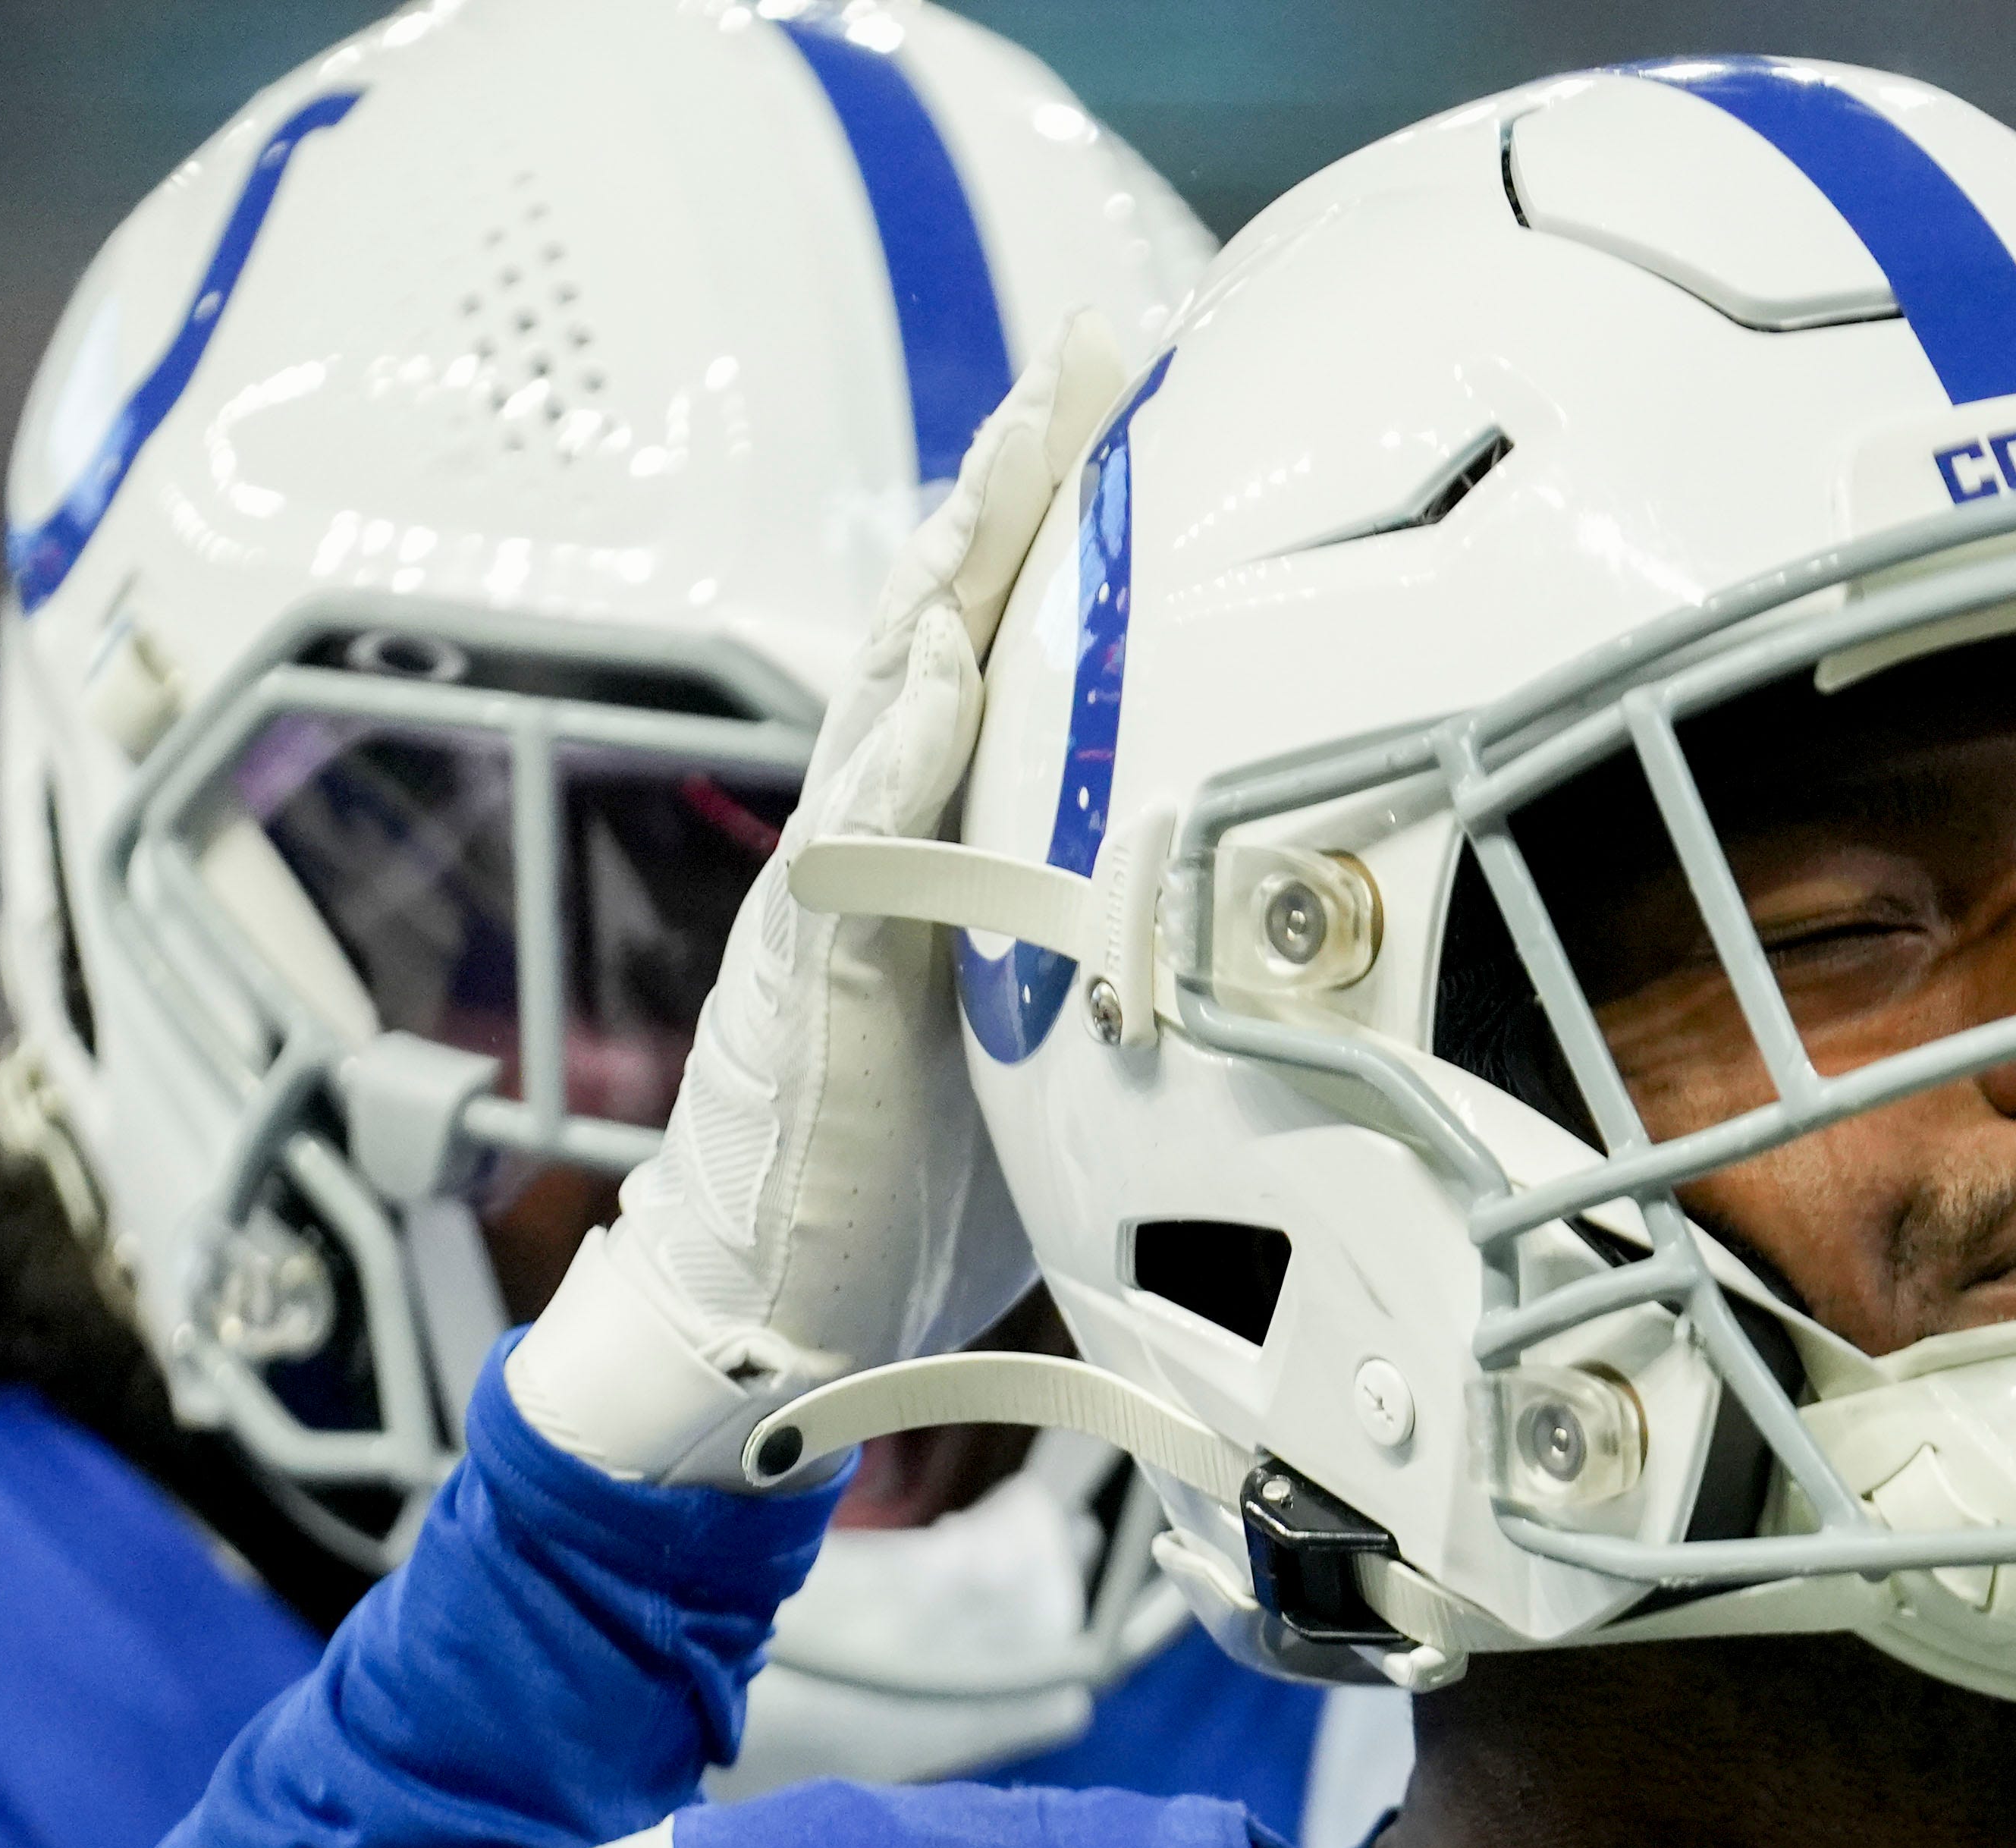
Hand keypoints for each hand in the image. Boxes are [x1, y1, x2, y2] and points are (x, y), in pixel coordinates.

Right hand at [505, 314, 1134, 1487]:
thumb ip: (1114, 965)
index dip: (1061, 540)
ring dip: (953, 579)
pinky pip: (856, 845)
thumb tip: (1239, 939)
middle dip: (1011, 495)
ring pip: (894, 701)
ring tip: (1007, 462)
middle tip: (1074, 364)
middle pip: (947, 629)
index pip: (1009, 658)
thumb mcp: (1054, 1060)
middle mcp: (881, 847)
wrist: (776, 1315)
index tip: (1129, 415)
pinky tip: (940, 672)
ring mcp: (838, 901)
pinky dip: (899, 754)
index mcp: (945, 854)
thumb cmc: (910, 1194)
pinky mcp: (812, 979)